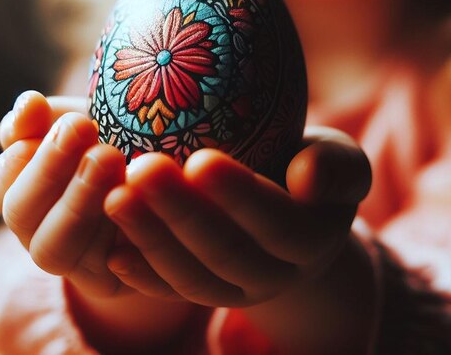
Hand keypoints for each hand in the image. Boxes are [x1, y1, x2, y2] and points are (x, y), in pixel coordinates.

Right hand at [0, 91, 125, 297]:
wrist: (165, 185)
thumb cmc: (115, 141)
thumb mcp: (78, 123)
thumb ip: (44, 117)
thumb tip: (28, 105)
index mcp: (24, 188)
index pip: (4, 178)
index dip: (26, 153)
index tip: (66, 122)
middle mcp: (38, 228)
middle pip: (21, 214)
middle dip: (50, 171)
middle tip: (86, 131)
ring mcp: (70, 260)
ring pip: (56, 247)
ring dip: (79, 202)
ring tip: (110, 159)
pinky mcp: (108, 282)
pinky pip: (105, 272)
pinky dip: (120, 237)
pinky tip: (141, 202)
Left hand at [103, 127, 371, 307]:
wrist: (295, 214)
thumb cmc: (312, 169)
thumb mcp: (338, 159)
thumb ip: (335, 166)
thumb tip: (307, 178)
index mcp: (311, 238)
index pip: (276, 222)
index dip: (238, 196)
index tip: (200, 160)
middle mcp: (274, 273)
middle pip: (225, 251)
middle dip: (180, 212)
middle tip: (141, 168)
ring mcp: (236, 289)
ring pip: (192, 275)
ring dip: (151, 238)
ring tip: (115, 197)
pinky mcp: (206, 291)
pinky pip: (172, 290)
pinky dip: (141, 274)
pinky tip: (111, 249)